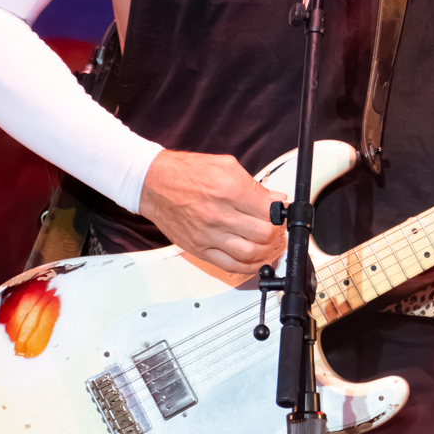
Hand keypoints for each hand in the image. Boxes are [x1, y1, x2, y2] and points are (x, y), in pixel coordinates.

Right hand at [139, 149, 286, 273]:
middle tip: (275, 228)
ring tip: (266, 244)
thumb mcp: (226, 166)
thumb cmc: (186, 172)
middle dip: (275, 232)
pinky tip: (255, 260)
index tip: (280, 214)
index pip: (269, 211)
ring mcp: (208, 234)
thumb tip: (276, 199)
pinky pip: (229, 266)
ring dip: (264, 251)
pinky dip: (248, 267)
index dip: (280, 214)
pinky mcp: (199, 249)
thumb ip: (255, 185)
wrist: (152, 183)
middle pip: (263, 234)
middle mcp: (218, 214)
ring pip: (249, 254)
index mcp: (229, 190)